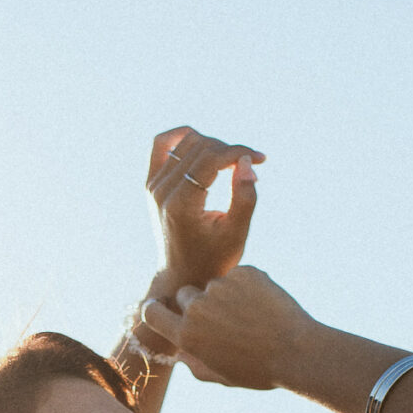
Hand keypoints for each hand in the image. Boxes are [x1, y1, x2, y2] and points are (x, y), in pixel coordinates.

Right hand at [139, 266, 316, 392]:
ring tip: (251, 317)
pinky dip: (247, 287)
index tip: (160, 308)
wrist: (297, 352)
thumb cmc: (259, 370)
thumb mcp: (223, 376)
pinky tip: (264, 306)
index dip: (155, 310)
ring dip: (225, 295)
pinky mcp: (244, 273)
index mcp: (187, 335)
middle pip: (184, 295)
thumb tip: (180, 353)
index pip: (152, 313)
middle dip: (196, 303)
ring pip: (214, 285)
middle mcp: (198, 308)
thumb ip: (195, 365)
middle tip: (223, 319)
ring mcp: (220, 287)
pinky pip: (238, 277)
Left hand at [146, 126, 264, 298]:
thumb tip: (247, 161)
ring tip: (231, 163)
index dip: (239, 152)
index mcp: (182, 204)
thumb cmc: (214, 259)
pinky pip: (162, 144)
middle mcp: (162, 191)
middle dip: (230, 150)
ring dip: (213, 145)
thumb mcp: (237, 233)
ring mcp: (153, 185)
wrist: (182, 275)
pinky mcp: (151, 183)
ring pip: (185, 141)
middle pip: (200, 146)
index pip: (211, 158)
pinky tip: (202, 142)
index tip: (261, 158)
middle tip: (249, 166)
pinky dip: (182, 137)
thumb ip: (245, 197)